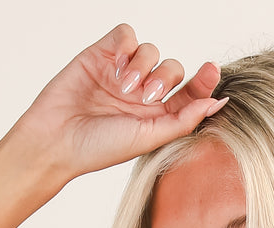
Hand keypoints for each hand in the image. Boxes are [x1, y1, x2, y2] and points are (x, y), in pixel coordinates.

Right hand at [7, 23, 226, 183]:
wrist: (58, 140)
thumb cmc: (100, 148)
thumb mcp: (149, 137)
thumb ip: (184, 120)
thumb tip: (216, 103)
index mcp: (157, 115)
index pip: (189, 92)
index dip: (203, 80)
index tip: (212, 71)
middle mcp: (142, 93)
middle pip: (173, 68)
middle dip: (166, 77)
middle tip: (147, 95)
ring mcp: (123, 72)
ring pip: (151, 50)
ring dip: (144, 65)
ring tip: (124, 87)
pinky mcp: (103, 54)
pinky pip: (127, 34)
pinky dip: (127, 46)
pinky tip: (116, 67)